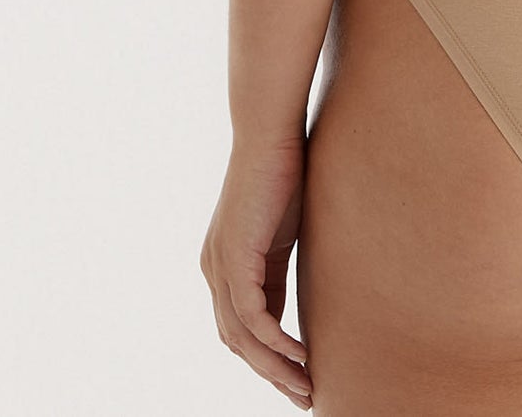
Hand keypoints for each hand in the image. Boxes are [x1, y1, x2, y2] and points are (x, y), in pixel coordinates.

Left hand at [201, 139, 312, 409]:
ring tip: (307, 386)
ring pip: (244, 338)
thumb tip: (304, 292)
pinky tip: (301, 357)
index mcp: (226, 263)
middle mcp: (215, 269)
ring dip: (276, 368)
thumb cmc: (285, 169)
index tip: (301, 375)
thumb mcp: (285, 229)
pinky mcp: (235, 259)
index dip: (270, 356)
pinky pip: (253, 318)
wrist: (272, 132)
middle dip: (272, 373)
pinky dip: (276, 343)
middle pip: (239, 341)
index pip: (243, 325)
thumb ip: (283, 263)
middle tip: (305, 394)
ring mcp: (221, 266)